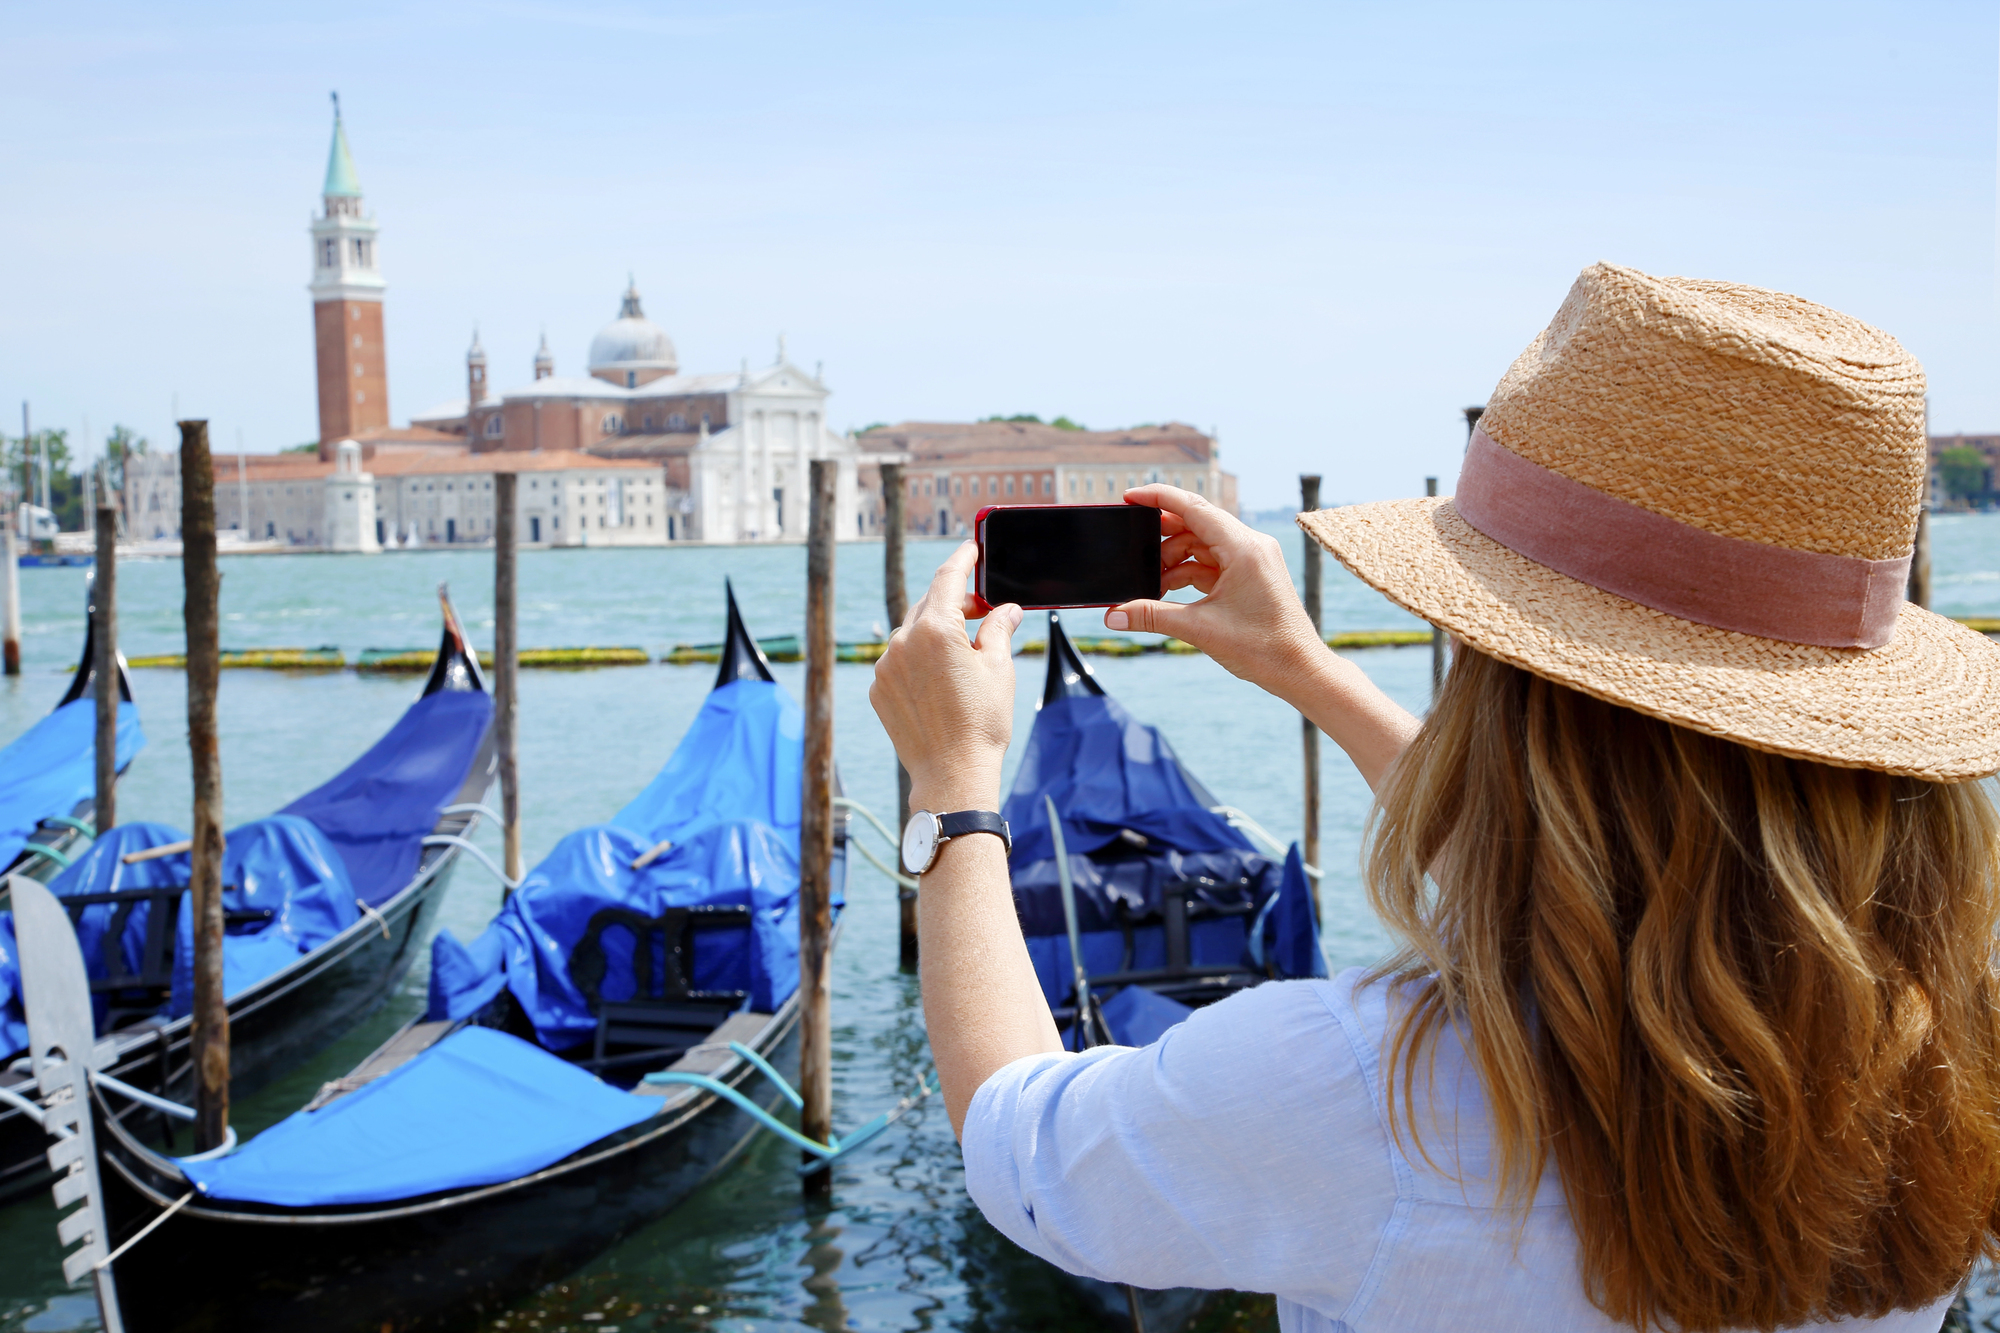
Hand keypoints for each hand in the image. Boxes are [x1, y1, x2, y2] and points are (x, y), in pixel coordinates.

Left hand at [870, 542, 1022, 813]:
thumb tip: (1006, 610)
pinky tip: (941, 677)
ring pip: (911, 633)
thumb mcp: (999, 669)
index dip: (963, 559)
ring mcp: (885, 667)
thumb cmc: (982, 723)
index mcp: (935, 629)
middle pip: (928, 604)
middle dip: (955, 601)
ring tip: (964, 649)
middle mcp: (903, 642)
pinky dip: (918, 657)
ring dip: (935, 631)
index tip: (971, 548)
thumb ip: (999, 629)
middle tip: (983, 608)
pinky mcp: (878, 690)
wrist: (952, 775)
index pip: (948, 578)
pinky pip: (899, 660)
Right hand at [1106, 485, 1325, 698]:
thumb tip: (1113, 616)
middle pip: (1196, 523)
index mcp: (1243, 547)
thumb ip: (1152, 616)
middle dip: (1162, 536)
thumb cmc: (1263, 648)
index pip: (1193, 507)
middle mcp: (1251, 545)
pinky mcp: (1251, 575)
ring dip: (1174, 559)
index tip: (1129, 497)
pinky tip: (1169, 590)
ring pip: (1203, 545)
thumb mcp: (1199, 629)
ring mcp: (1253, 559)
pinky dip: (1189, 572)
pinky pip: (1213, 563)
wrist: (1300, 670)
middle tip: (1133, 550)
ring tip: (1151, 583)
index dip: (1158, 498)